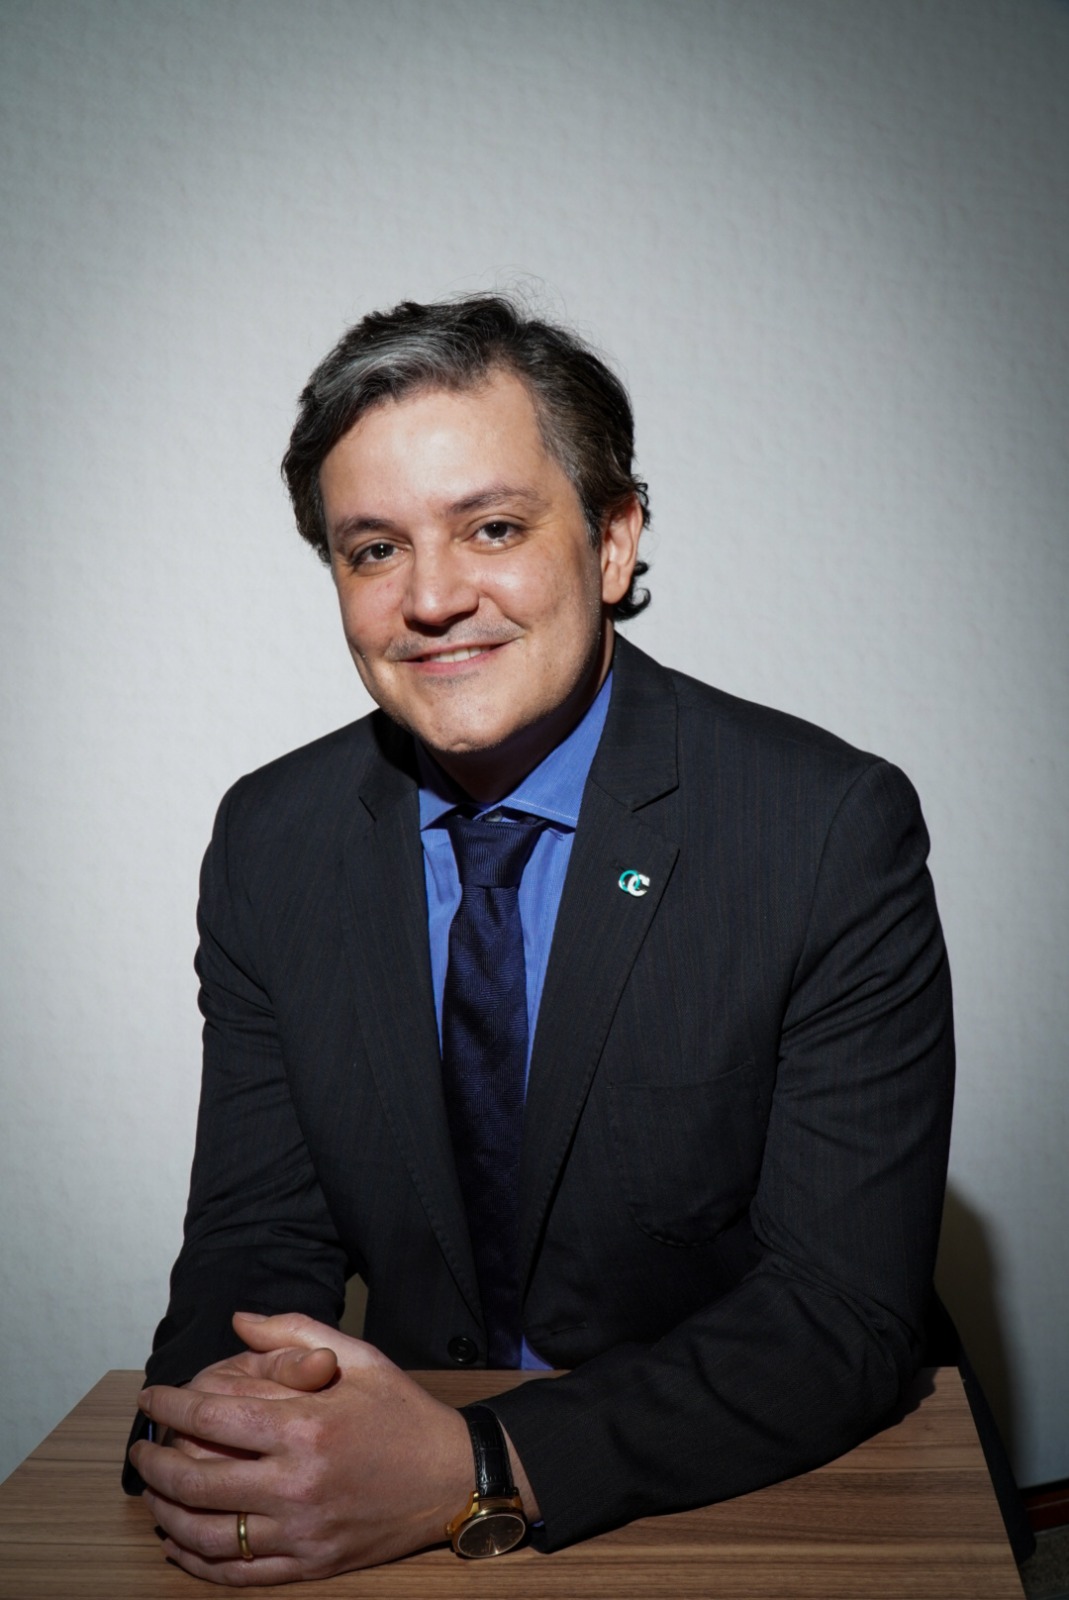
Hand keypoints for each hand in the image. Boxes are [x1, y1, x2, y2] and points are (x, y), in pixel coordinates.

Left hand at [130, 1311, 472, 1584]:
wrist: (452, 1477)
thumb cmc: (403, 1412)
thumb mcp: (359, 1357)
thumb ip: (295, 1333)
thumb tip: (239, 1322)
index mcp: (307, 1427)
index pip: (213, 1418)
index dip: (171, 1405)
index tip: (152, 1396)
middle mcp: (297, 1485)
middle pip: (197, 1482)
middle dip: (155, 1463)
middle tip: (141, 1447)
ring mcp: (302, 1532)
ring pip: (207, 1536)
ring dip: (167, 1515)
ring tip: (153, 1493)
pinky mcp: (310, 1565)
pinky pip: (238, 1574)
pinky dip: (199, 1563)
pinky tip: (180, 1544)